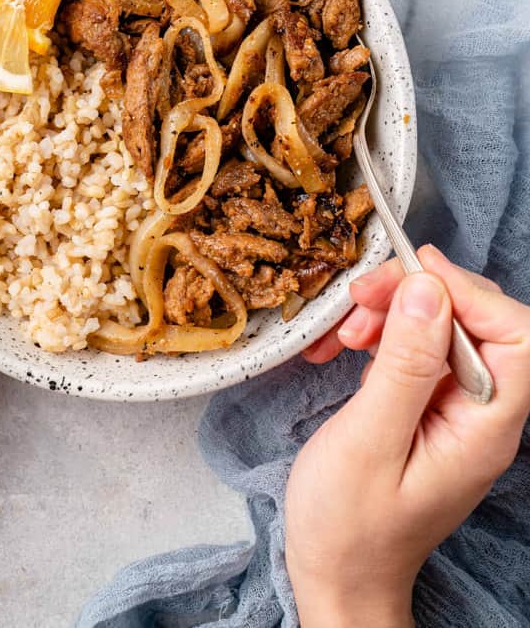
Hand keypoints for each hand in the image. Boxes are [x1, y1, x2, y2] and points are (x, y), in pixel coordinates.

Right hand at [285, 246, 529, 627]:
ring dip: (391, 313)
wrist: (338, 577)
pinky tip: (342, 347)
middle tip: (361, 298)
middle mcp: (480, 413)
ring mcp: (454, 410)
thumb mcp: (369, 440)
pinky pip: (414, 349)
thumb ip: (404, 365)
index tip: (412, 274)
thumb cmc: (350, 525)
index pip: (516, 335)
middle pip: (475, 321)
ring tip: (343, 332)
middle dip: (418, 296)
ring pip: (440, 327)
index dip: (470, 293)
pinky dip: (378, 336)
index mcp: (485, 426)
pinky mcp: (426, 406)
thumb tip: (429, 289)